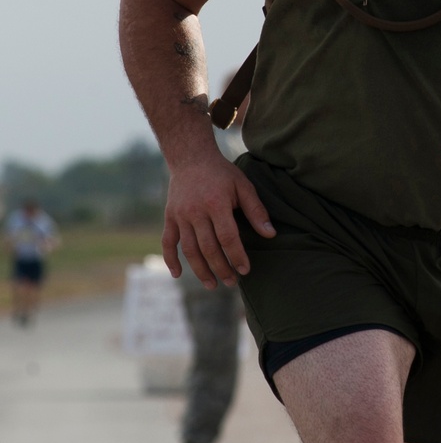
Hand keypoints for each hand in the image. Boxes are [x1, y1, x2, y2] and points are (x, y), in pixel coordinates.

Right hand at [163, 155, 274, 287]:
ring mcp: (180, 215)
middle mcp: (196, 212)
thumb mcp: (243, 186)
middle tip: (231, 282)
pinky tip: (177, 274)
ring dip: (200, 270)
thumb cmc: (222, 174)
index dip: (236, 256)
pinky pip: (168, 242)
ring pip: (189, 249)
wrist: (191, 158)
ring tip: (212, 285)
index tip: (245, 270)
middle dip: (221, 268)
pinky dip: (170, 259)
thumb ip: (256, 210)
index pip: (228, 237)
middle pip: (208, 247)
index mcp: (217, 203)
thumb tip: (270, 234)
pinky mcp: (170, 217)